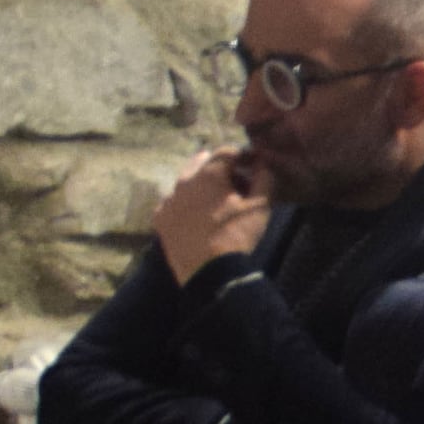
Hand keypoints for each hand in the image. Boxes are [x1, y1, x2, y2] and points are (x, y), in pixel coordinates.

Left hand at [150, 147, 269, 280]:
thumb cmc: (237, 234)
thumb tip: (263, 163)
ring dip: (202, 184)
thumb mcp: (259, 206)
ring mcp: (168, 199)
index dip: (244, 155)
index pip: (227, 152)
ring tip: (216, 199)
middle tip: (235, 181)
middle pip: (202, 162)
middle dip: (220, 167)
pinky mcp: (160, 218)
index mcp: (210, 174)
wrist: (209, 271)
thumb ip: (263, 179)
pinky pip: (173, 202)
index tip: (255, 165)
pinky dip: (185, 203)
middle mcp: (184, 180)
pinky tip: (195, 214)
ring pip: (186, 182)